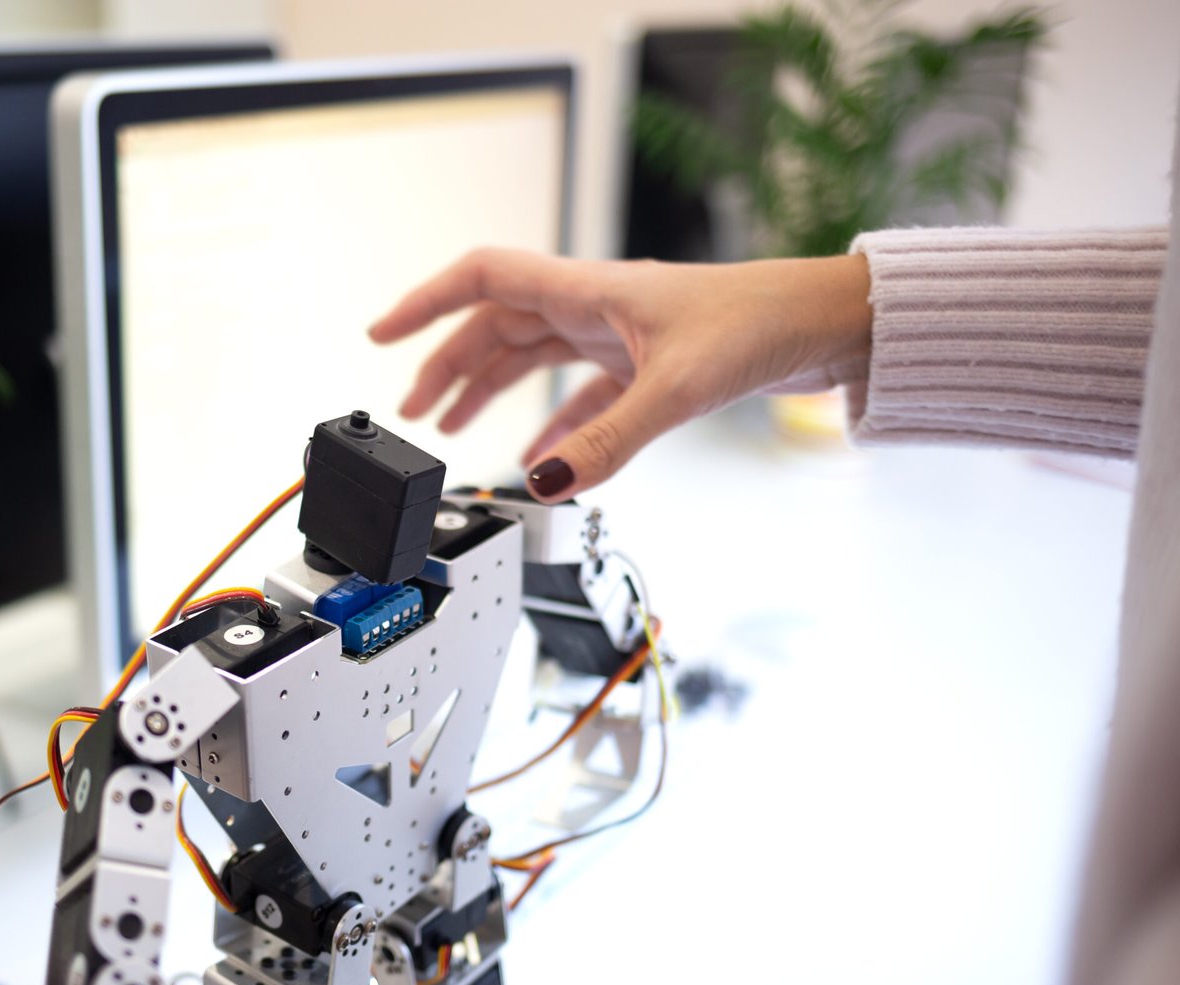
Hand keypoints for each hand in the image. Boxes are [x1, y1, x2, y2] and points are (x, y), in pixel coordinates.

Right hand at [369, 248, 871, 500]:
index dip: (425, 303)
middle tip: (414, 409)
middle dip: (448, 365)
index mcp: (588, 290)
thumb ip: (605, 440)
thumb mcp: (675, 388)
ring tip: (454, 426)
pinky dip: (554, 425)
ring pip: (532, 358)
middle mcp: (594, 306)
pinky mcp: (646, 365)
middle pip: (497, 327)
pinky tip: (542, 456)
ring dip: (490, 390)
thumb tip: (542, 481)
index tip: (382, 333)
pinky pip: (580, 395)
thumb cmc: (761, 323)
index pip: (482, 280)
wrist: (827, 325)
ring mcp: (618, 335)